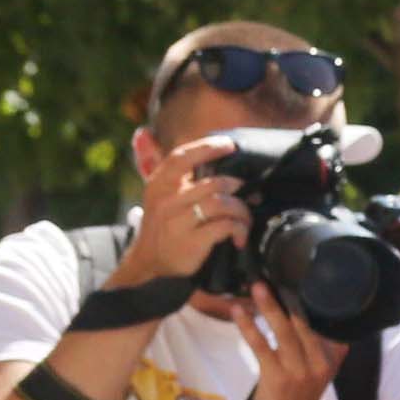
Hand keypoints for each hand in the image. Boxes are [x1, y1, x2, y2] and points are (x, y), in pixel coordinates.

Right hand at [116, 137, 248, 287]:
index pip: (183, 157)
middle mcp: (167, 198)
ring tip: (245, 219)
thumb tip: (152, 137)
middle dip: (238, 189)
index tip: (230, 145)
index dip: (207, 147)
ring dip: (242, 211)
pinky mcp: (191, 241)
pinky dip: (239, 230)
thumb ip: (168, 172)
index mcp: (159, 183)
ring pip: (222, 203)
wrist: (150, 262)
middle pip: (214, 183)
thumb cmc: (162, 226)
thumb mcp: (158, 195)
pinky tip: (239, 237)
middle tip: (250, 196)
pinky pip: (225, 226)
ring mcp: (178, 220)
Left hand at [232, 283, 347, 399]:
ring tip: (257, 287)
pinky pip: (261, 346)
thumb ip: (322, 346)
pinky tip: (239, 312)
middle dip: (288, 299)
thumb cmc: (301, 395)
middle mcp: (319, 362)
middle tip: (274, 276)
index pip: (323, 324)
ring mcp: (299, 371)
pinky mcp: (277, 376)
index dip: (310, 301)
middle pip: (304, 324)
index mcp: (331, 358)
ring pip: (284, 332)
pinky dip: (249, 327)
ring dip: (269, 308)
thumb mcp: (320, 370)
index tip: (296, 278)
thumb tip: (317, 315)